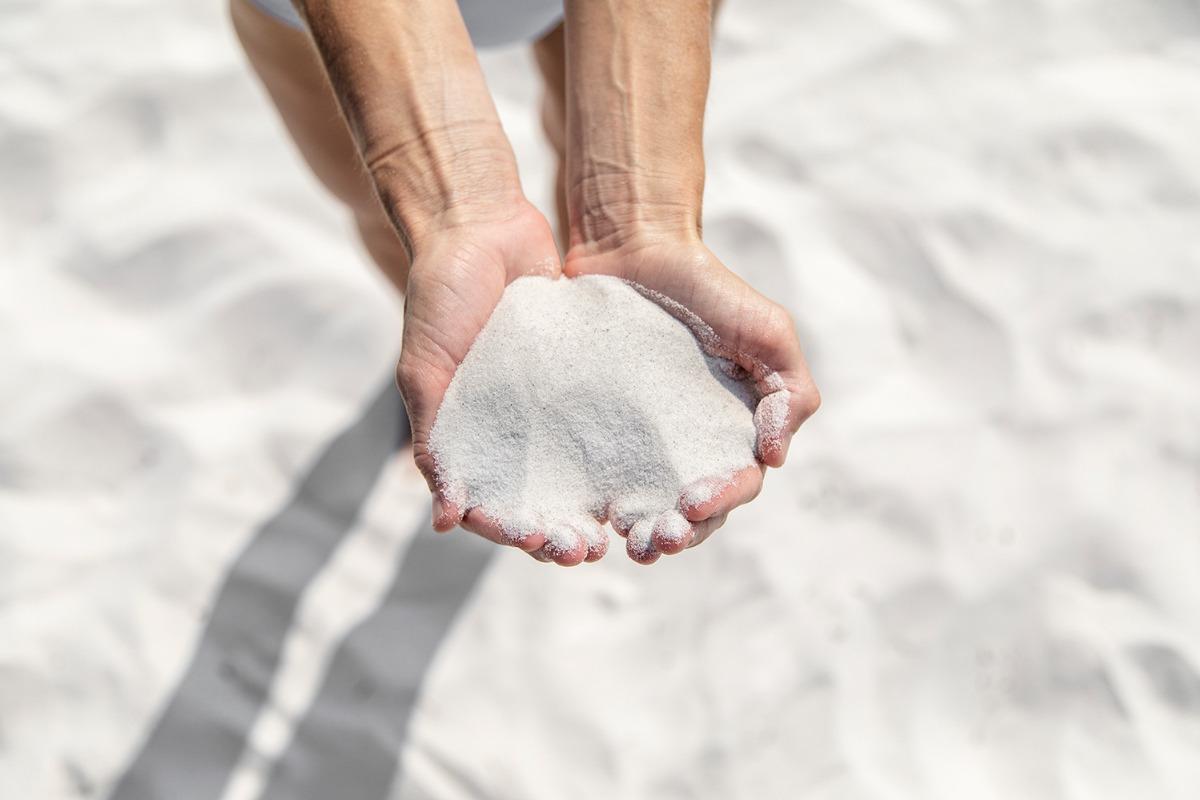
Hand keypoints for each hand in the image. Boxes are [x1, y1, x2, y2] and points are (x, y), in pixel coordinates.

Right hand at [397, 202, 607, 565]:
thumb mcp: (427, 367)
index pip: (489, 505)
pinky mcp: (584, 380)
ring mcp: (549, 409)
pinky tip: (652, 472)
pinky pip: (607, 424)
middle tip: (590, 549)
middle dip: (561, 531)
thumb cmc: (440, 294)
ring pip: (577, 473)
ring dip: (595, 505)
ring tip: (624, 526)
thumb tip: (445, 521)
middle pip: (539, 501)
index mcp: (469, 438)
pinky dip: (624, 453)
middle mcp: (511, 432)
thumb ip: (435, 438)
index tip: (540, 543)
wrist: (481, 225)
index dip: (513, 531)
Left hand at [564, 234, 819, 562]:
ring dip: (639, 532)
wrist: (635, 248)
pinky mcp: (598, 429)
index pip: (737, 486)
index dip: (721, 503)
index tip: (693, 504)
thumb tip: (775, 456)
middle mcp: (690, 446)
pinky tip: (580, 512)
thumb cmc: (710, 288)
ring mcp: (642, 441)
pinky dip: (593, 502)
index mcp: (734, 432)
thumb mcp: (769, 330)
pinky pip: (597, 475)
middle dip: (678, 535)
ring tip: (621, 542)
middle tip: (652, 544)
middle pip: (691, 512)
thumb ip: (793, 391)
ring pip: (645, 504)